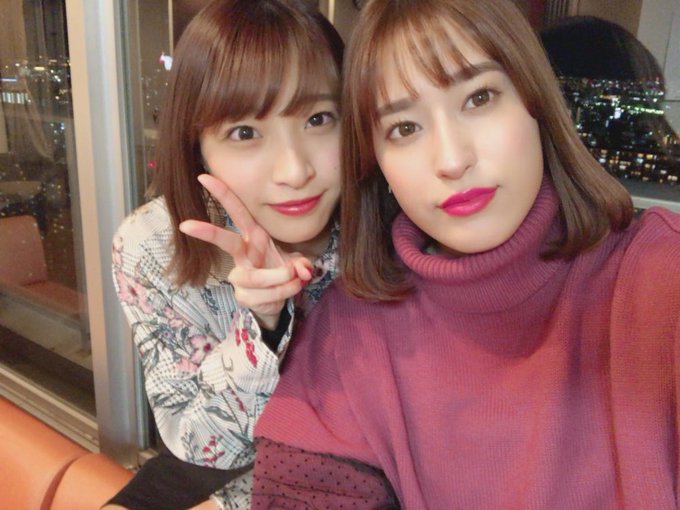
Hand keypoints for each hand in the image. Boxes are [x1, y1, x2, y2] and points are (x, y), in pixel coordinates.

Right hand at [179, 174, 312, 329]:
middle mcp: (244, 254)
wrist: (277, 299)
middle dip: (208, 232)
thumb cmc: (281, 272)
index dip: (223, 194)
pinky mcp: (243, 295)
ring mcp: (240, 275)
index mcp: (254, 237)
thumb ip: (303, 264)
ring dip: (279, 277)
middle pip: (225, 241)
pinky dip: (283, 291)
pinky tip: (291, 288)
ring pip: (254, 277)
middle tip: (187, 226)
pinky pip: (264, 294)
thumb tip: (304, 270)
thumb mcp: (297, 263)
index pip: (238, 212)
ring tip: (296, 277)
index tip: (204, 177)